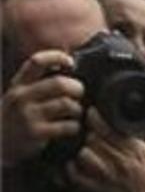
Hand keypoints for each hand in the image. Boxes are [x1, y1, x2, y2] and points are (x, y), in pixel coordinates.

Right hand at [1, 51, 83, 165]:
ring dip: (78, 109)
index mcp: (18, 84)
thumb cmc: (16, 118)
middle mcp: (21, 97)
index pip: (36, 61)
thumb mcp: (20, 96)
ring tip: (77, 113)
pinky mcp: (36, 133)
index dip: (57, 57)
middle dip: (77, 88)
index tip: (71, 62)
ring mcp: (27, 115)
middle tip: (80, 94)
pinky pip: (67, 126)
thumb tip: (69, 66)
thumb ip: (37, 83)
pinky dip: (75, 127)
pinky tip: (72, 128)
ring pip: (67, 105)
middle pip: (59, 84)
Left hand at [67, 110, 144, 191]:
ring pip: (85, 155)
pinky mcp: (99, 189)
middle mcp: (122, 163)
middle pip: (95, 140)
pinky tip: (75, 164)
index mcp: (137, 152)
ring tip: (84, 147)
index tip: (92, 112)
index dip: (97, 118)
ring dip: (82, 149)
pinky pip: (78, 176)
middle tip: (87, 130)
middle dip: (88, 132)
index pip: (112, 130)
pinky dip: (72, 169)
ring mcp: (109, 177)